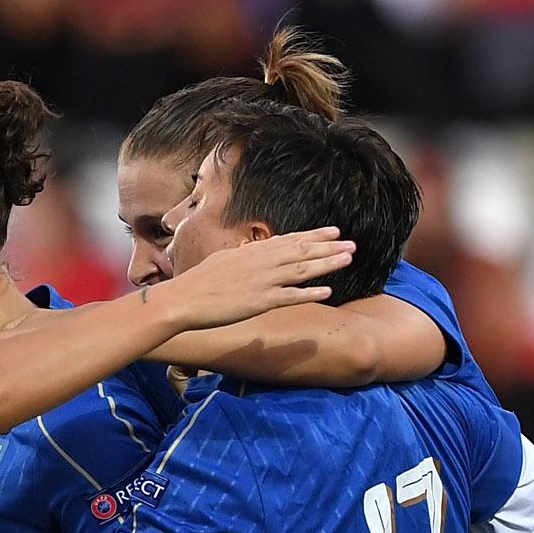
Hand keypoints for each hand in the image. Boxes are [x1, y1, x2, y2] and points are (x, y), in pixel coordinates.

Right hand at [153, 228, 353, 334]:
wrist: (182, 299)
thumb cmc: (197, 283)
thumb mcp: (221, 261)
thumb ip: (240, 257)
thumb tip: (247, 251)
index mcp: (252, 251)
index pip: (289, 240)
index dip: (313, 235)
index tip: (333, 231)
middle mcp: (261, 261)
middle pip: (301, 251)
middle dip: (328, 246)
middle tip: (352, 243)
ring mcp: (262, 280)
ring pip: (302, 269)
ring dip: (327, 263)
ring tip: (348, 258)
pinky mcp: (259, 301)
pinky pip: (290, 296)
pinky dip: (310, 292)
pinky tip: (328, 291)